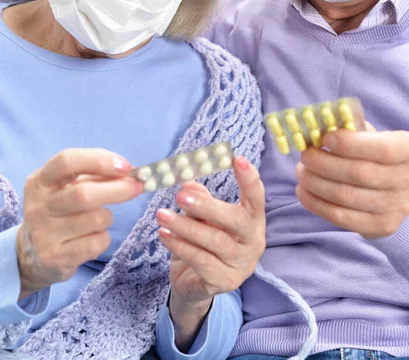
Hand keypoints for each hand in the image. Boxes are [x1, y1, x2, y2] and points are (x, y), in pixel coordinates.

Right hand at [17, 148, 142, 298]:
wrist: (31, 256)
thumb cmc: (59, 213)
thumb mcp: (66, 188)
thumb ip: (93, 177)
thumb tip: (129, 173)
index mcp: (39, 181)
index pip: (67, 161)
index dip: (100, 161)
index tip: (126, 166)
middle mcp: (38, 206)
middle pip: (83, 193)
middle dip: (117, 189)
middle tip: (136, 187)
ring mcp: (43, 234)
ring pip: (94, 219)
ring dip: (108, 217)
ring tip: (101, 219)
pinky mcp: (54, 258)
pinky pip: (95, 243)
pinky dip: (103, 238)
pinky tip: (93, 238)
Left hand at [156, 156, 265, 350]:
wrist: (195, 284)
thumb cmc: (202, 243)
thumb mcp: (201, 217)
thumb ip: (198, 199)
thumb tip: (187, 182)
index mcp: (253, 221)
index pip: (257, 198)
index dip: (249, 178)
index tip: (237, 158)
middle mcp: (253, 242)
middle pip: (236, 220)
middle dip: (208, 206)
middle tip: (180, 196)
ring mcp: (241, 265)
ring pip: (215, 241)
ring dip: (185, 226)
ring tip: (162, 215)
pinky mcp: (224, 282)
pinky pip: (201, 260)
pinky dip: (180, 246)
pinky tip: (164, 235)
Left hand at [295, 125, 408, 238]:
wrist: (398, 185)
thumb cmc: (377, 153)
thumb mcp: (374, 136)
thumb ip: (352, 131)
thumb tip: (320, 128)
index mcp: (408, 152)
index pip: (382, 149)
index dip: (350, 144)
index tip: (325, 138)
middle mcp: (406, 182)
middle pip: (359, 174)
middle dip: (324, 163)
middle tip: (305, 155)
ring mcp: (395, 207)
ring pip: (346, 197)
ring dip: (315, 183)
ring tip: (301, 172)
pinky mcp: (380, 226)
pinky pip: (342, 218)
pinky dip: (316, 204)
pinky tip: (303, 192)